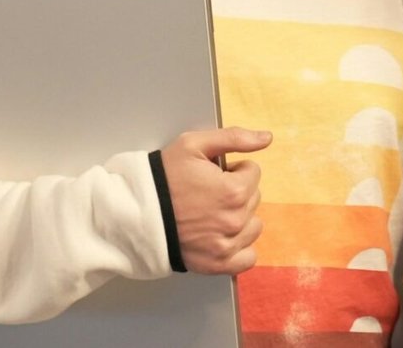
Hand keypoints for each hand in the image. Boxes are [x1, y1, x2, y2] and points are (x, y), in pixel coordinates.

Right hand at [160, 127, 271, 274]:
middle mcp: (235, 220)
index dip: (232, 169)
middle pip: (253, 197)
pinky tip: (222, 236)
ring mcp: (228, 245)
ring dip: (240, 217)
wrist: (136, 214)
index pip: (253, 172)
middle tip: (207, 193)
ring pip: (253, 225)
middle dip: (236, 191)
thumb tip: (267, 138)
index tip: (212, 175)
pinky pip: (248, 257)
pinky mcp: (218, 264)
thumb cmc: (163, 179)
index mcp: (234, 190)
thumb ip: (234, 138)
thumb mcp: (193, 145)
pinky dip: (240, 247)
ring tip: (212, 213)